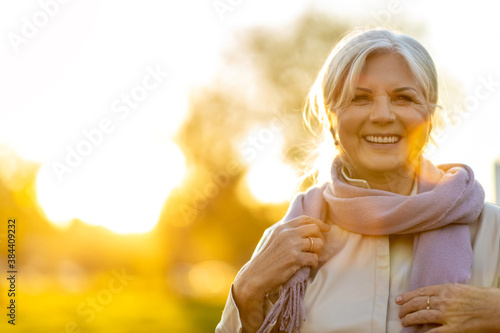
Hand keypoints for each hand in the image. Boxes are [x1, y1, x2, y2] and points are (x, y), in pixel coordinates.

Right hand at [233, 215, 329, 331]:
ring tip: (311, 258)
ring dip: (318, 252)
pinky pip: (314, 258)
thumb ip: (287, 233)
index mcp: (282, 228)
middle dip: (320, 238)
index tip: (326, 228)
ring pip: (318, 243)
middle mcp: (287, 234)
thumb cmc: (266, 260)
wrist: (255, 276)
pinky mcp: (295, 258)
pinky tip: (308, 266)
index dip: (318, 223)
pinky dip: (314, 263)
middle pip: (314, 229)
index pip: (305, 219)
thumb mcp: (274, 239)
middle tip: (318, 248)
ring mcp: (292, 245)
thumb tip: (305, 229)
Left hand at [396, 283, 499, 331]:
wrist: (497, 309)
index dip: (407, 296)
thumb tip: (434, 296)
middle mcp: (443, 300)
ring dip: (409, 319)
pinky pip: (433, 332)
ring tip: (404, 321)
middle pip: (417, 303)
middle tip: (400, 312)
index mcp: (446, 289)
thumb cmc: (484, 298)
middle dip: (405, 308)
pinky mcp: (453, 328)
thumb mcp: (461, 288)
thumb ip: (447, 292)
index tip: (399, 299)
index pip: (420, 292)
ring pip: (421, 316)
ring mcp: (447, 315)